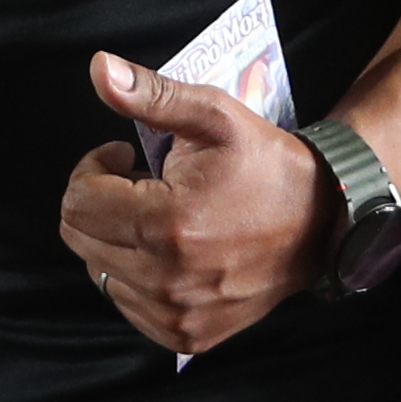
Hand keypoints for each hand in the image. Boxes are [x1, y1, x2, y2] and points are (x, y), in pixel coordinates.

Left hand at [56, 56, 331, 356]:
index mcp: (167, 224)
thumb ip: (152, 95)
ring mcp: (177, 314)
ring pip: (98, 273)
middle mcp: (167, 278)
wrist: (322, 222)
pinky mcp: (187, 334)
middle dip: (97, 202)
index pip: (77, 203)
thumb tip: (98, 67)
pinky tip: (165, 251)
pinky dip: (133, 276)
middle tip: (137, 182)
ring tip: (155, 216)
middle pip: (79, 239)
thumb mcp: (215, 116)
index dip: (92, 169)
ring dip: (113, 239)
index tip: (124, 156)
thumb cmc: (267, 165)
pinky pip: (127, 305)